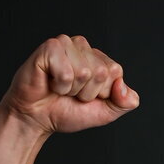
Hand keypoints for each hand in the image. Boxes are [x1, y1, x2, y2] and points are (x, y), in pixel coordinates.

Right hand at [0, 34, 138, 134]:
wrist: (37, 119)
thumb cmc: (67, 112)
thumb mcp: (105, 112)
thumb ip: (124, 103)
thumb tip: (125, 89)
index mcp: (98, 58)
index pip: (116, 71)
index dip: (102, 92)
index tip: (86, 96)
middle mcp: (83, 47)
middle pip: (102, 72)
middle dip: (87, 92)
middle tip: (71, 93)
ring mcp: (66, 44)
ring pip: (85, 72)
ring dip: (72, 90)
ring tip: (60, 88)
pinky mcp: (49, 48)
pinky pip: (67, 73)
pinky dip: (60, 85)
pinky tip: (51, 82)